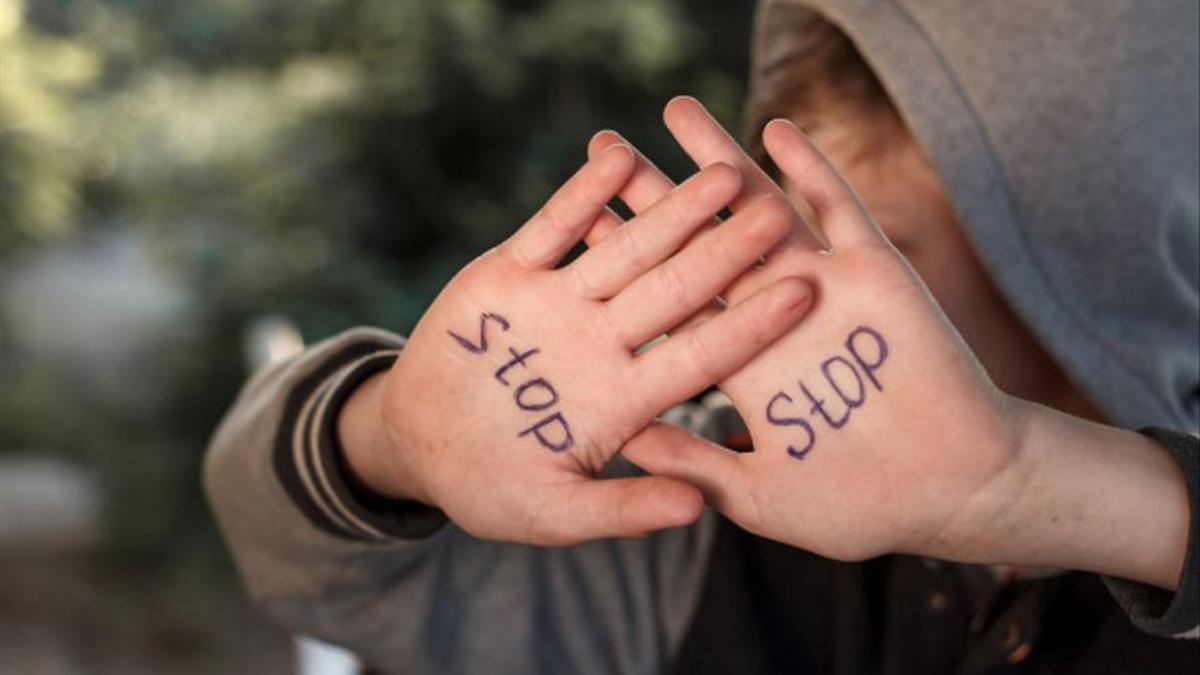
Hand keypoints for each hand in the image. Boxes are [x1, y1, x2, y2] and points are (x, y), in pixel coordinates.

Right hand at [349, 143, 813, 545]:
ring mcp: (560, 303)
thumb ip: (621, 509)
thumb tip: (695, 512)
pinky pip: (552, 228)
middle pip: (676, 289)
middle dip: (726, 251)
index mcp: (624, 397)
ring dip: (670, 210)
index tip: (804, 292)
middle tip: (778, 210)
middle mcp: (603, 342)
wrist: (419, 445)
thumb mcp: (553, 513)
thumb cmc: (490, 490)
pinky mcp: (511, 275)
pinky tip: (620, 157)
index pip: (702, 355)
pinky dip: (583, 197)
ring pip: (625, 248)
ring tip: (721, 172)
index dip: (750, 323)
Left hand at [593, 98, 1023, 562]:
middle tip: (606, 145)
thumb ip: (695, 464)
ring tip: (673, 110)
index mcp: (737, 365)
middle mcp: (770, 317)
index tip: (577, 226)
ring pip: (759, 211)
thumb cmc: (861, 509)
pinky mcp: (876, 275)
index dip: (623, 263)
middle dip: (653, 196)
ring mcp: (822, 290)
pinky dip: (811, 170)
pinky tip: (774, 129)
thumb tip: (624, 437)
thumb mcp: (760, 496)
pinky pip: (840, 212)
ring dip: (719, 162)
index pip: (668, 302)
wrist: (958, 491)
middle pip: (698, 243)